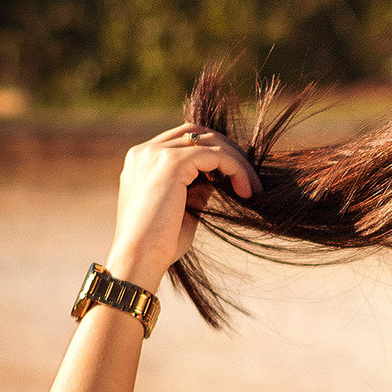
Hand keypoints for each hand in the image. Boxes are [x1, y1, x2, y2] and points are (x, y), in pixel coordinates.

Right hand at [105, 123, 260, 290]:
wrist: (138, 259)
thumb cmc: (160, 244)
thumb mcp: (182, 208)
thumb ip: (197, 187)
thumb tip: (220, 176)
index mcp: (141, 160)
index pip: (182, 140)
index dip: (211, 152)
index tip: (233, 175)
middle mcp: (145, 151)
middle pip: (196, 133)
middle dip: (227, 150)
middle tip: (249, 177)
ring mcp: (156, 154)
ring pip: (210, 142)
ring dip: (237, 162)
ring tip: (252, 188)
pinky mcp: (171, 163)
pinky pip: (216, 155)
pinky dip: (236, 169)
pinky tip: (246, 191)